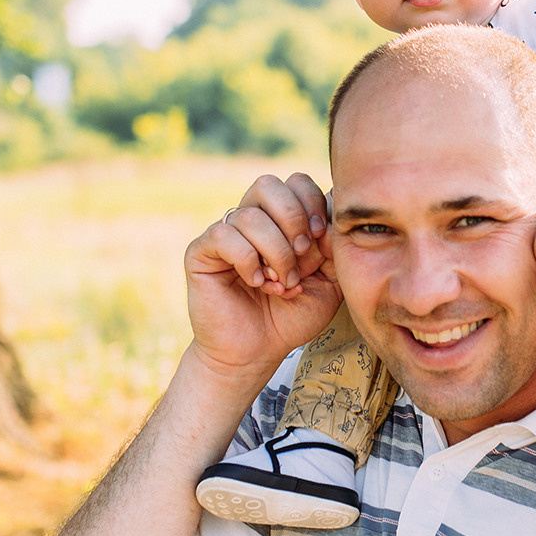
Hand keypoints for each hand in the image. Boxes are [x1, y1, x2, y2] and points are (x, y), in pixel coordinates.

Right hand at [184, 172, 339, 376]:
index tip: (321, 241)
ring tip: (282, 283)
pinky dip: (248, 260)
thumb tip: (333, 203)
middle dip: (294, 220)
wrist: (258, 352)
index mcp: (280, 220)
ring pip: (250, 215)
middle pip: (269, 185)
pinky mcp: (201, 252)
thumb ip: (334, 244)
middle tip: (302, 257)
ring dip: (275, 252)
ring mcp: (225, 233)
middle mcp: (251, 220)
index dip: (313, 205)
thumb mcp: (329, 280)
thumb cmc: (291, 316)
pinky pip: (224, 235)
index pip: (296, 182)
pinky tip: (256, 282)